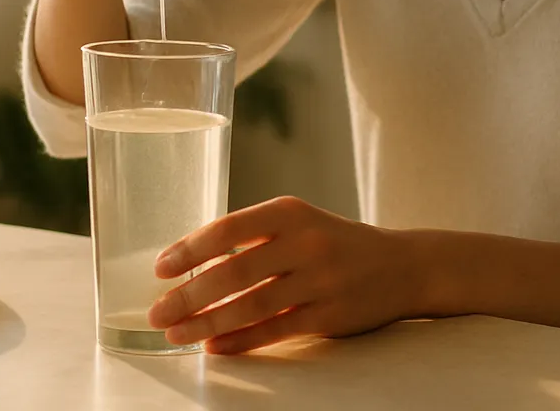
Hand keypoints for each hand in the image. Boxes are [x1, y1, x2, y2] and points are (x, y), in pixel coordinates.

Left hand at [146, 196, 419, 354]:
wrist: (401, 265)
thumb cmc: (334, 243)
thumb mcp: (298, 223)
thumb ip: (253, 238)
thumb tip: (190, 264)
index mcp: (289, 212)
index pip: (227, 229)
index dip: (189, 249)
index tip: (161, 269)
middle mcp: (304, 242)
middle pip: (233, 272)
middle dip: (188, 295)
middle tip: (158, 312)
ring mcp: (319, 280)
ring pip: (250, 306)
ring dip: (206, 323)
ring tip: (177, 334)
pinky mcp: (329, 315)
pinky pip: (274, 331)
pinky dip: (240, 341)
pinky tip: (214, 346)